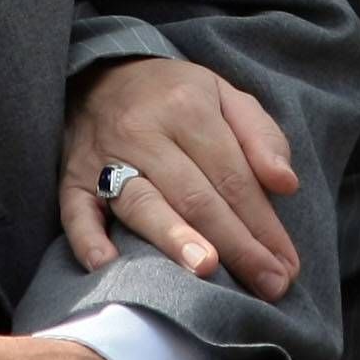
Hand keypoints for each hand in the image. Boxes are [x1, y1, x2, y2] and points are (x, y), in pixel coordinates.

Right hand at [60, 57, 300, 298]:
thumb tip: (286, 185)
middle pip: (195, 196)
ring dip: (174, 238)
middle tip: (269, 284)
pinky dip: (88, 239)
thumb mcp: (225, 96)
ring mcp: (104, 157)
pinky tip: (107, 265)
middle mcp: (145, 132)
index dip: (264, 224)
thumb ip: (261, 137)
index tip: (287, 266)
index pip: (232, 176)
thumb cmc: (174, 97)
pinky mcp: (72, 178)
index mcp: (188, 108)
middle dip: (236, 245)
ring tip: (206, 270)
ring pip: (142, 203)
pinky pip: (76, 211)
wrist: (100, 75)